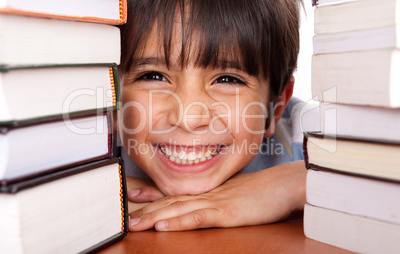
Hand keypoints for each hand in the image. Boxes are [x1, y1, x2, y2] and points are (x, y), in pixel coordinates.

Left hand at [127, 160, 305, 230]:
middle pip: (172, 201)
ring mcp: (216, 202)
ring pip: (179, 209)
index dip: (153, 193)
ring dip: (155, 217)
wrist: (286, 183)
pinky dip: (180, 222)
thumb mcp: (238, 194)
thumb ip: (222, 198)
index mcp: (210, 190)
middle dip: (146, 209)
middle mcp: (208, 194)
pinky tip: (164, 227)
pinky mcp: (227, 212)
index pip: (176, 191)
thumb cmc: (266, 191)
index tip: (133, 193)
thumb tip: (213, 204)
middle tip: (124, 215)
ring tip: (134, 224)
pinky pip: (199, 217)